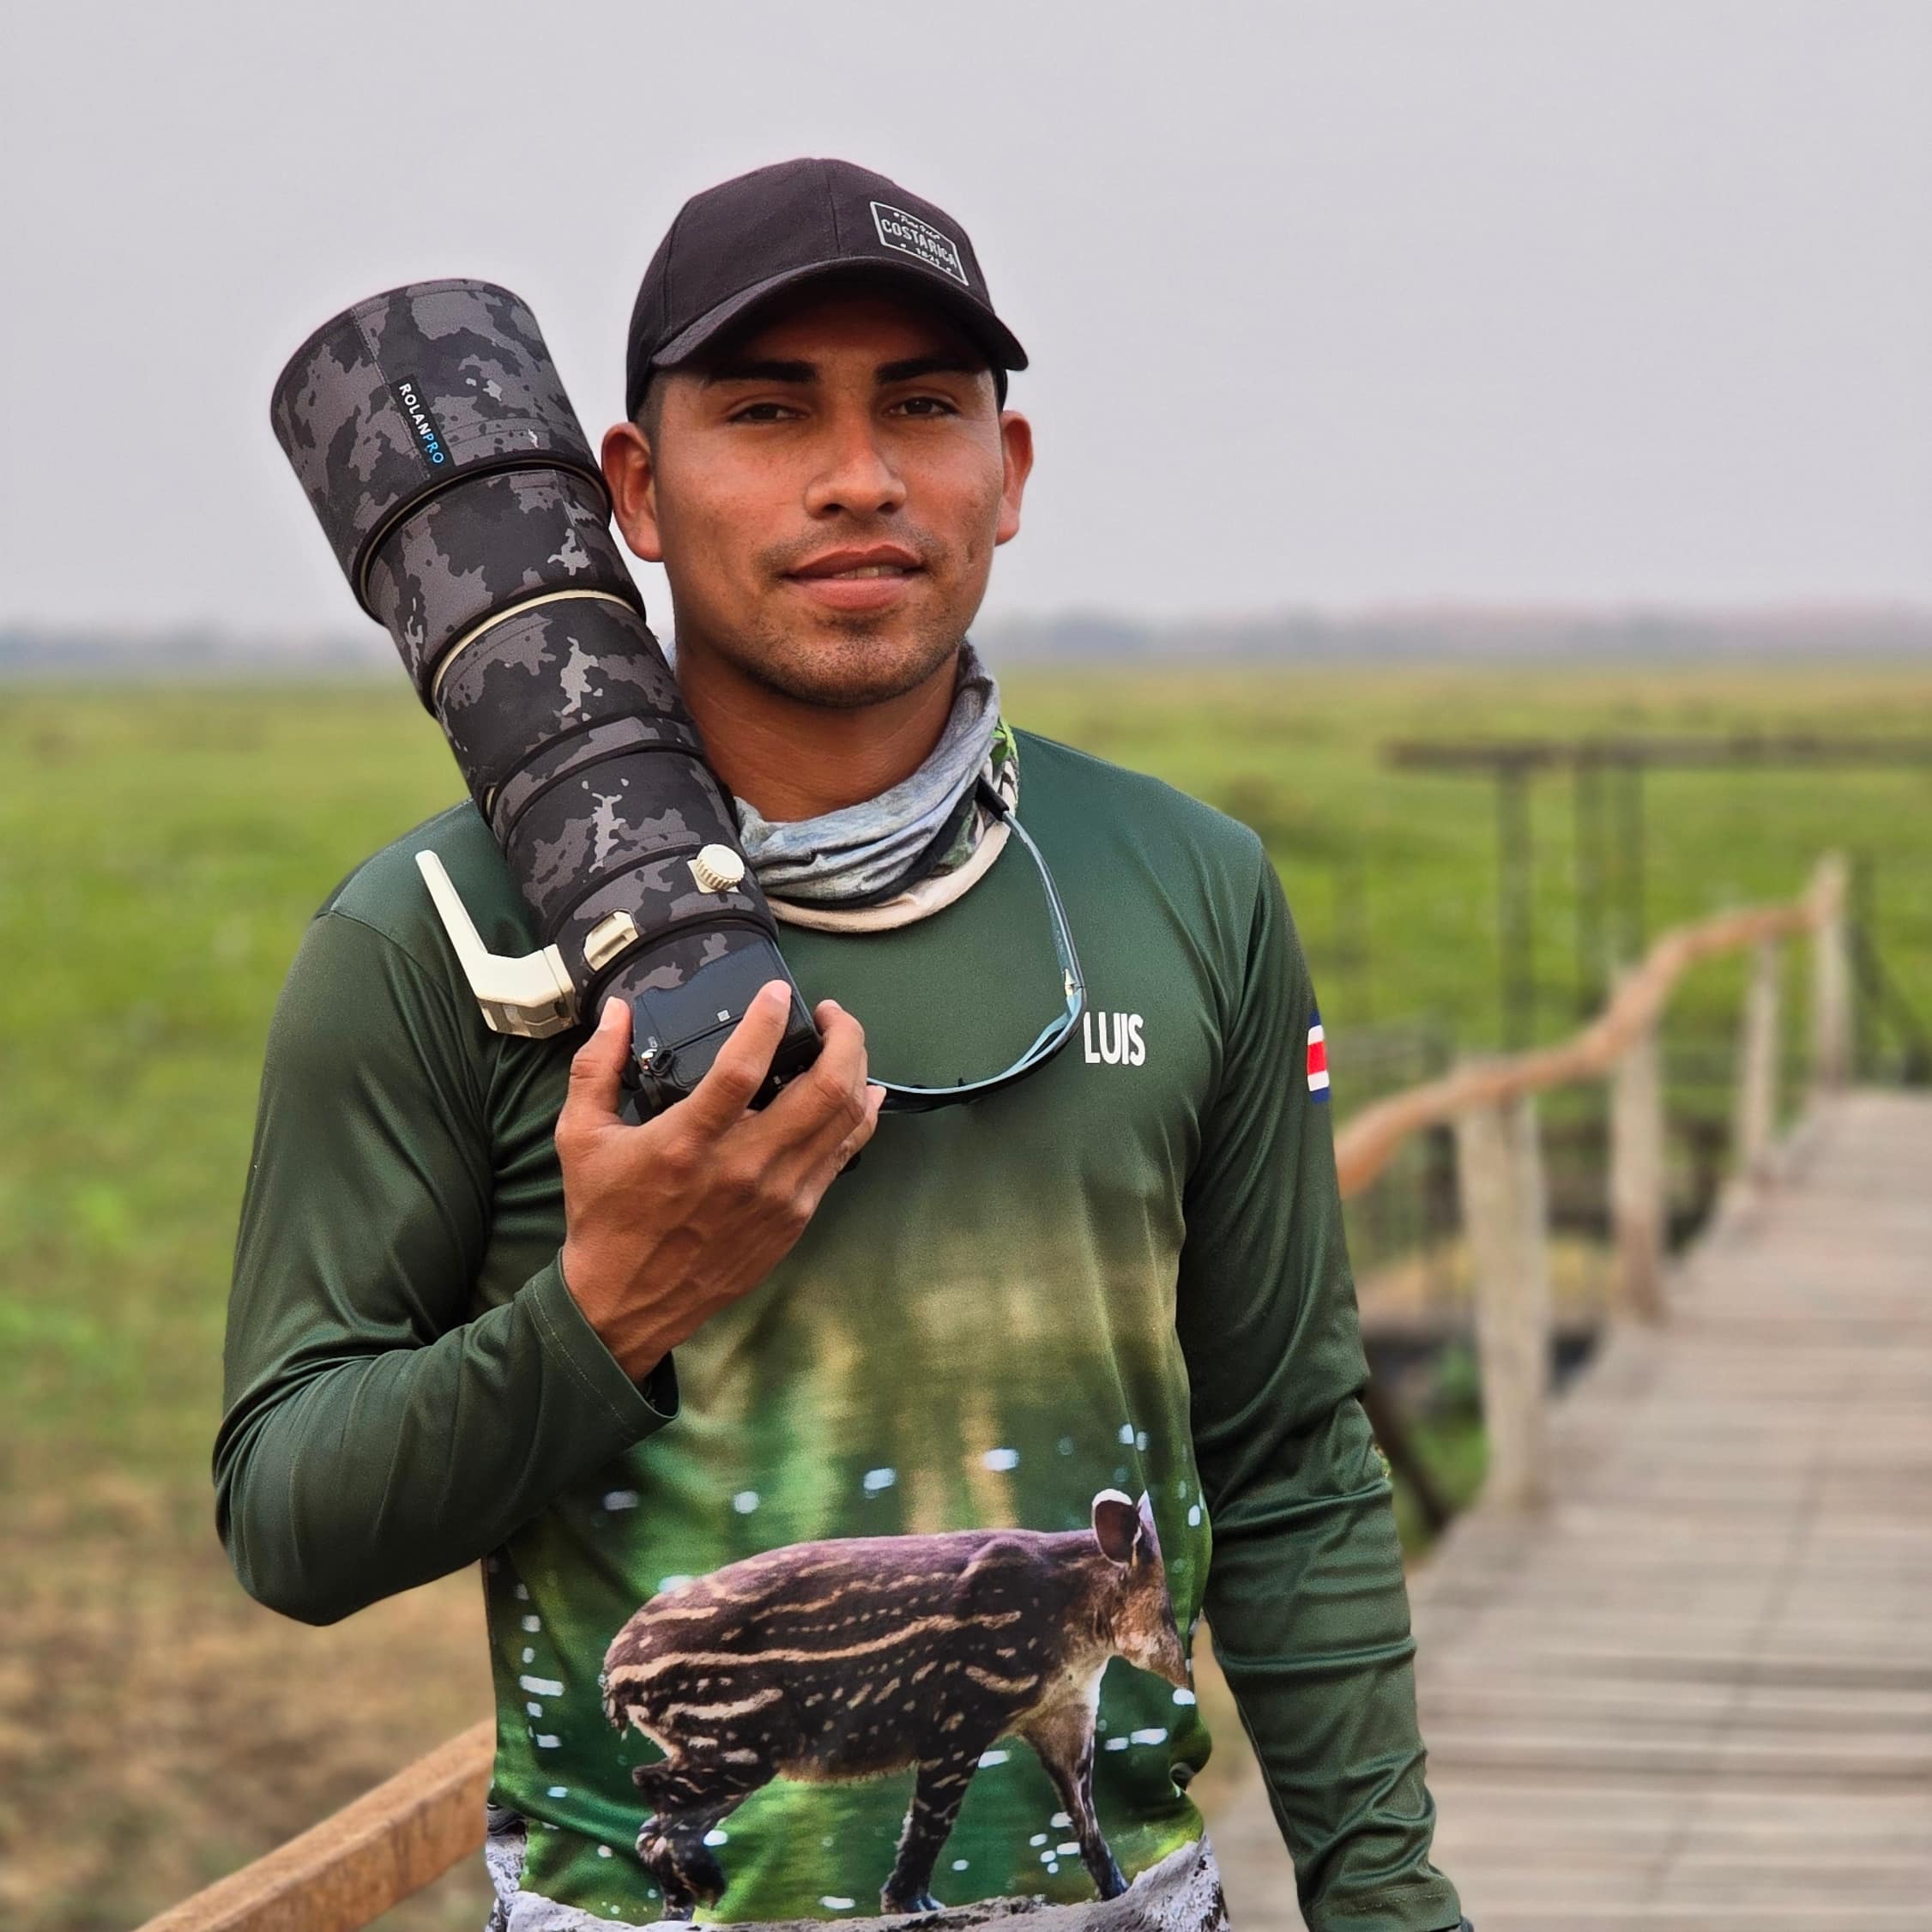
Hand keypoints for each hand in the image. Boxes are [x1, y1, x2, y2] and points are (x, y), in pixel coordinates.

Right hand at [555, 981, 883, 1381]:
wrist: (626, 1302)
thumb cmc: (604, 1215)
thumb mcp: (580, 1137)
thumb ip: (595, 1067)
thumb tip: (619, 1011)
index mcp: (687, 1144)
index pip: (743, 1070)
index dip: (767, 1022)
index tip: (777, 991)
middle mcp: (743, 1168)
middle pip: (824, 1090)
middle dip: (842, 1038)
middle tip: (831, 1015)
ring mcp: (778, 1196)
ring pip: (845, 1120)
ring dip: (857, 1071)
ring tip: (844, 1044)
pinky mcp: (796, 1218)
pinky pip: (843, 1156)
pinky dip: (861, 1118)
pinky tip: (861, 1093)